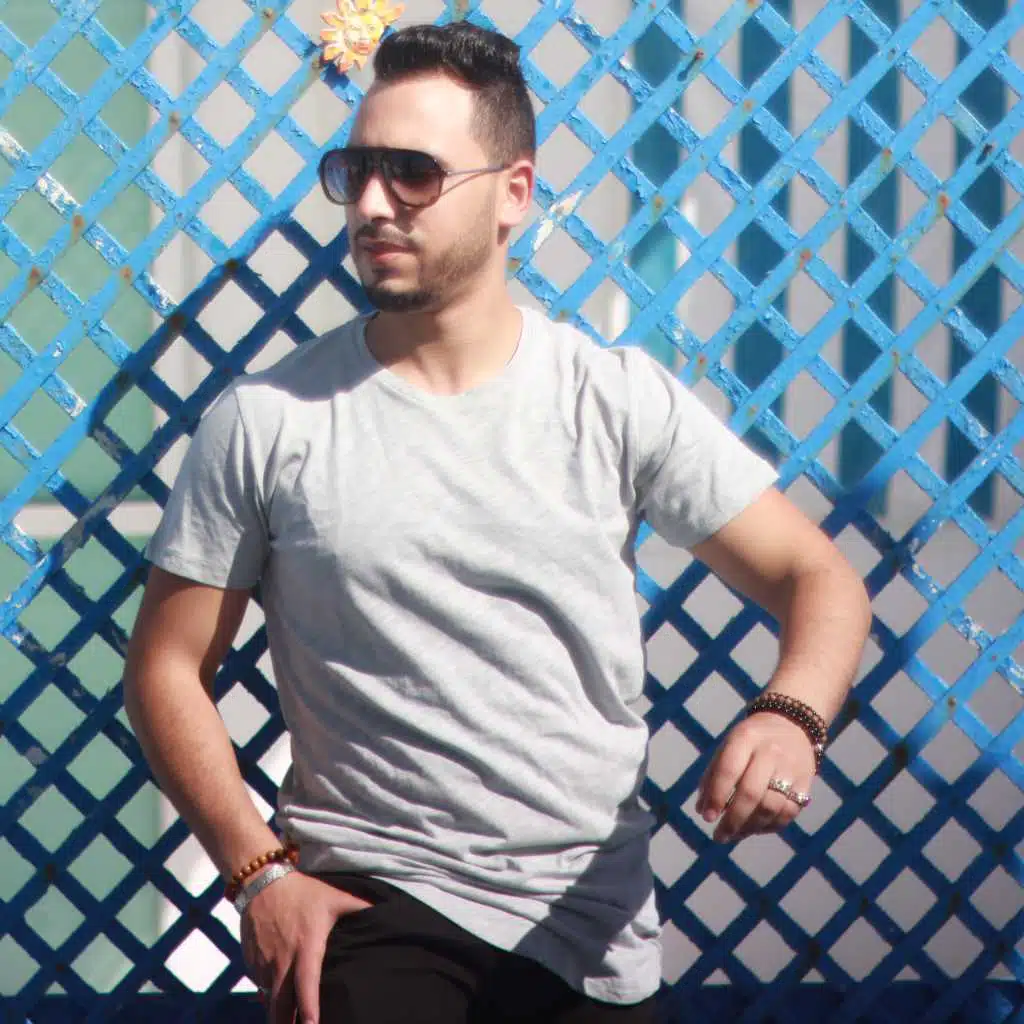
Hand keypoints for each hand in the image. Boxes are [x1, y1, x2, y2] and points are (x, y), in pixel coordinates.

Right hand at [240, 870, 372, 1023]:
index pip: (307, 984)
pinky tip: (280, 1004)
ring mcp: (263, 963)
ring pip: (269, 1001)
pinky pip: (260, 988)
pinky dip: (269, 999)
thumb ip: (359, 907)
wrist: (262, 882)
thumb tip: (385, 911)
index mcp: (306, 946)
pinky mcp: (251, 964)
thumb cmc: (304, 891)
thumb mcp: (335, 897)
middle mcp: (282, 960)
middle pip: (282, 1005)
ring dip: (279, 1014)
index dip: (309, 1009)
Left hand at [695, 712, 815, 843]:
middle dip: (733, 820)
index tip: (707, 818)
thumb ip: (712, 776)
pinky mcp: (806, 784)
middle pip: (751, 793)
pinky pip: (788, 813)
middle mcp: (770, 752)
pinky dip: (770, 827)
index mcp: (745, 738)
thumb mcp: (728, 746)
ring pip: (771, 807)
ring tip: (735, 835)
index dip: (716, 796)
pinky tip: (756, 829)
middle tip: (720, 836)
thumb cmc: (751, 740)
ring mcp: (791, 768)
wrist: (792, 724)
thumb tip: (702, 810)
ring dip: (750, 827)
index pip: (729, 770)